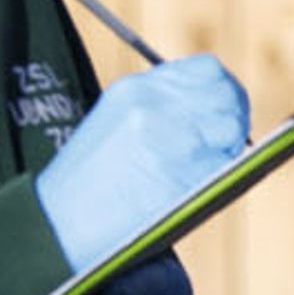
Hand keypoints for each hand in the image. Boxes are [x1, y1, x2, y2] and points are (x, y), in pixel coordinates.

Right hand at [34, 54, 247, 272]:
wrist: (58, 223)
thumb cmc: (91, 181)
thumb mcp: (119, 123)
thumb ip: (165, 108)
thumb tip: (221, 113)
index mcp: (138, 88)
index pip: (209, 71)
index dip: (225, 92)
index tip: (227, 111)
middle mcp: (154, 105)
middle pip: (228, 98)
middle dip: (235, 121)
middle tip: (228, 145)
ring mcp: (168, 137)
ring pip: (230, 133)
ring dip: (228, 152)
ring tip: (204, 171)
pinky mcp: (179, 173)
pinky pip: (222, 169)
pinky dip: (220, 180)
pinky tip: (193, 190)